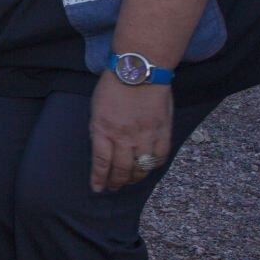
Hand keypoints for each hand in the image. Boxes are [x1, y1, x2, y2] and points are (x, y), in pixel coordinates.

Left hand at [89, 71, 172, 192]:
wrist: (139, 70)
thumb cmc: (113, 86)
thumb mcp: (96, 108)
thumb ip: (99, 130)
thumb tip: (103, 149)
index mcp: (102, 129)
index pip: (101, 162)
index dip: (99, 178)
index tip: (98, 189)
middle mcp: (123, 136)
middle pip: (121, 169)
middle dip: (116, 182)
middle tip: (114, 187)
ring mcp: (145, 135)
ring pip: (141, 167)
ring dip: (135, 177)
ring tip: (130, 180)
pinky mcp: (162, 131)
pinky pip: (160, 156)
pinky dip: (154, 165)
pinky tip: (149, 167)